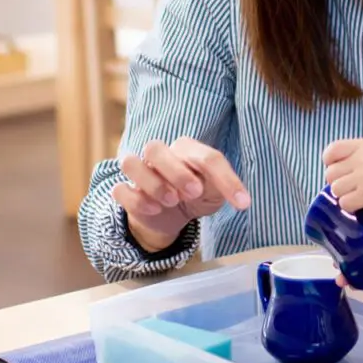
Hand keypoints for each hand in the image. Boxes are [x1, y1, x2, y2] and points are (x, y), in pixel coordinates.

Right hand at [112, 137, 249, 250]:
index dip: (226, 179)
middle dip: (176, 172)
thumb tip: (240, 198)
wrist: (173, 215)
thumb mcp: (215, 192)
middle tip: (194, 192)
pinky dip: (135, 200)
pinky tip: (154, 210)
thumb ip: (223, 188)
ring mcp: (141, 172)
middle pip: (154, 147)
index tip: (242, 203)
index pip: (207, 157)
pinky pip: (120, 190)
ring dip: (152, 183)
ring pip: (130, 162)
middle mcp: (160, 155)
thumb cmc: (197, 194)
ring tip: (170, 201)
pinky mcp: (128, 192)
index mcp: (187, 150)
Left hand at [321, 138, 362, 222]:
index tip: (339, 170)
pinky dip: (351, 208)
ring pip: (335, 189)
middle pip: (330, 173)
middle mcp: (359, 159)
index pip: (332, 150)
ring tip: (359, 199)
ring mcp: (361, 177)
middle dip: (338, 183)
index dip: (330, 162)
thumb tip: (354, 168)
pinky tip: (362, 207)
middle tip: (351, 189)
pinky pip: (344, 203)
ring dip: (344, 196)